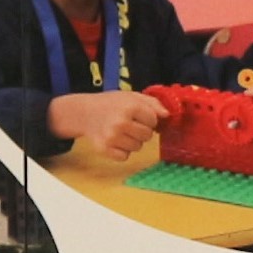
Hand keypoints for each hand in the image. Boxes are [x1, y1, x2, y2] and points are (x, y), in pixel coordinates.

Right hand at [48, 88, 163, 164]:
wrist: (85, 112)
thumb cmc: (112, 104)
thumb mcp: (132, 96)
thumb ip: (153, 103)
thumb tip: (167, 115)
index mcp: (130, 106)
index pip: (153, 120)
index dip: (148, 118)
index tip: (137, 115)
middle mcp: (120, 122)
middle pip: (147, 136)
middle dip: (141, 131)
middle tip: (128, 124)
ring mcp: (111, 137)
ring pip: (137, 147)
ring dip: (132, 141)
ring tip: (120, 131)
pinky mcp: (104, 149)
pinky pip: (125, 157)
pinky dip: (122, 151)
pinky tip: (114, 141)